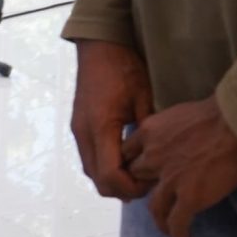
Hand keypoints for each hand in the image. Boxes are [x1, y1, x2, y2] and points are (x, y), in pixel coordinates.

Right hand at [70, 38, 156, 199]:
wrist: (99, 47)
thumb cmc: (124, 68)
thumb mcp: (143, 98)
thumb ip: (147, 131)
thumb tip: (158, 158)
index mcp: (101, 126)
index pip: (110, 175)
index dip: (131, 188)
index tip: (152, 184)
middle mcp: (84, 133)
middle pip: (98, 180)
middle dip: (123, 189)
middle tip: (148, 182)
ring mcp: (78, 130)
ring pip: (91, 171)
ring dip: (113, 179)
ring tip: (138, 173)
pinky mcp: (79, 127)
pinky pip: (89, 158)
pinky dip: (105, 167)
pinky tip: (126, 161)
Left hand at [127, 96, 236, 236]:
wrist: (236, 123)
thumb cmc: (218, 113)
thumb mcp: (178, 114)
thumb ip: (169, 129)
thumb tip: (175, 138)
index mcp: (149, 132)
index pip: (127, 153)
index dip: (132, 165)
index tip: (140, 174)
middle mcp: (153, 156)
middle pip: (136, 179)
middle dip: (143, 190)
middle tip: (155, 198)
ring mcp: (170, 179)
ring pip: (155, 207)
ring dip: (160, 220)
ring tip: (167, 227)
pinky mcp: (190, 197)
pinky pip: (177, 223)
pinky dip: (178, 236)